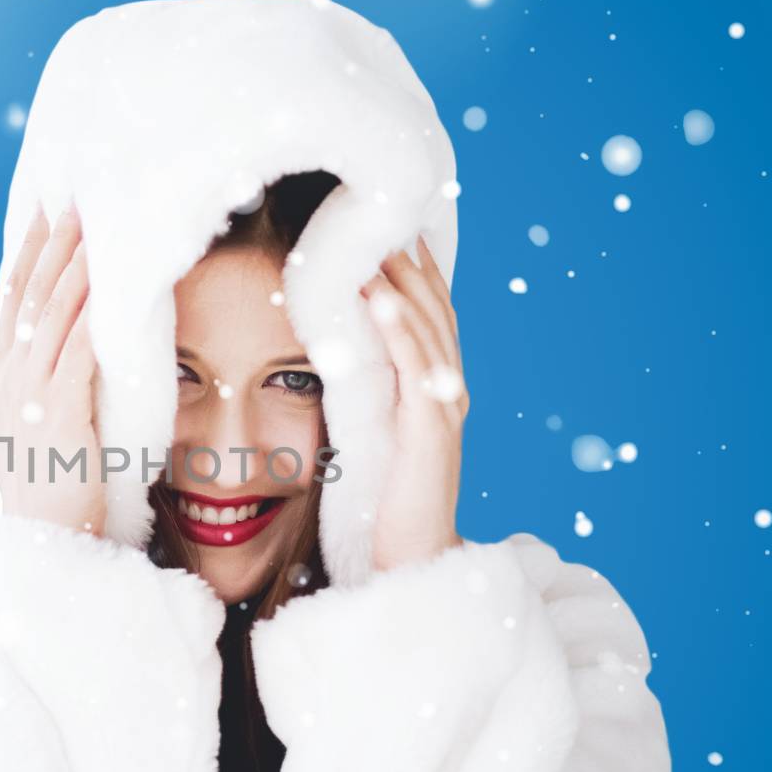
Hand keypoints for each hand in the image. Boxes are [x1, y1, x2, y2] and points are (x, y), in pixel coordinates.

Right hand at [0, 201, 106, 536]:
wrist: (43, 551)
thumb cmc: (54, 501)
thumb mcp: (44, 438)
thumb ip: (51, 398)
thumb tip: (69, 368)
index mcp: (7, 385)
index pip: (14, 306)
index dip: (28, 257)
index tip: (43, 214)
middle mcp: (10, 382)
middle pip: (30, 297)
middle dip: (51, 244)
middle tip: (71, 197)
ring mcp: (28, 396)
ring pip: (51, 313)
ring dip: (73, 264)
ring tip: (93, 221)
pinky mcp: (56, 413)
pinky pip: (74, 348)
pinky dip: (89, 309)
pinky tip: (107, 280)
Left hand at [359, 235, 466, 571]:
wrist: (409, 567)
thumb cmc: (381, 506)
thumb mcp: (368, 435)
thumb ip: (359, 393)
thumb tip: (324, 351)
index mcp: (432, 388)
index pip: (424, 311)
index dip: (410, 264)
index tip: (384, 218)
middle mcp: (446, 390)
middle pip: (432, 306)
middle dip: (407, 256)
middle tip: (381, 205)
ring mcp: (444, 410)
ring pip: (427, 327)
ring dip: (402, 278)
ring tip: (375, 234)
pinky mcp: (431, 434)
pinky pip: (416, 369)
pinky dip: (400, 328)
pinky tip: (379, 295)